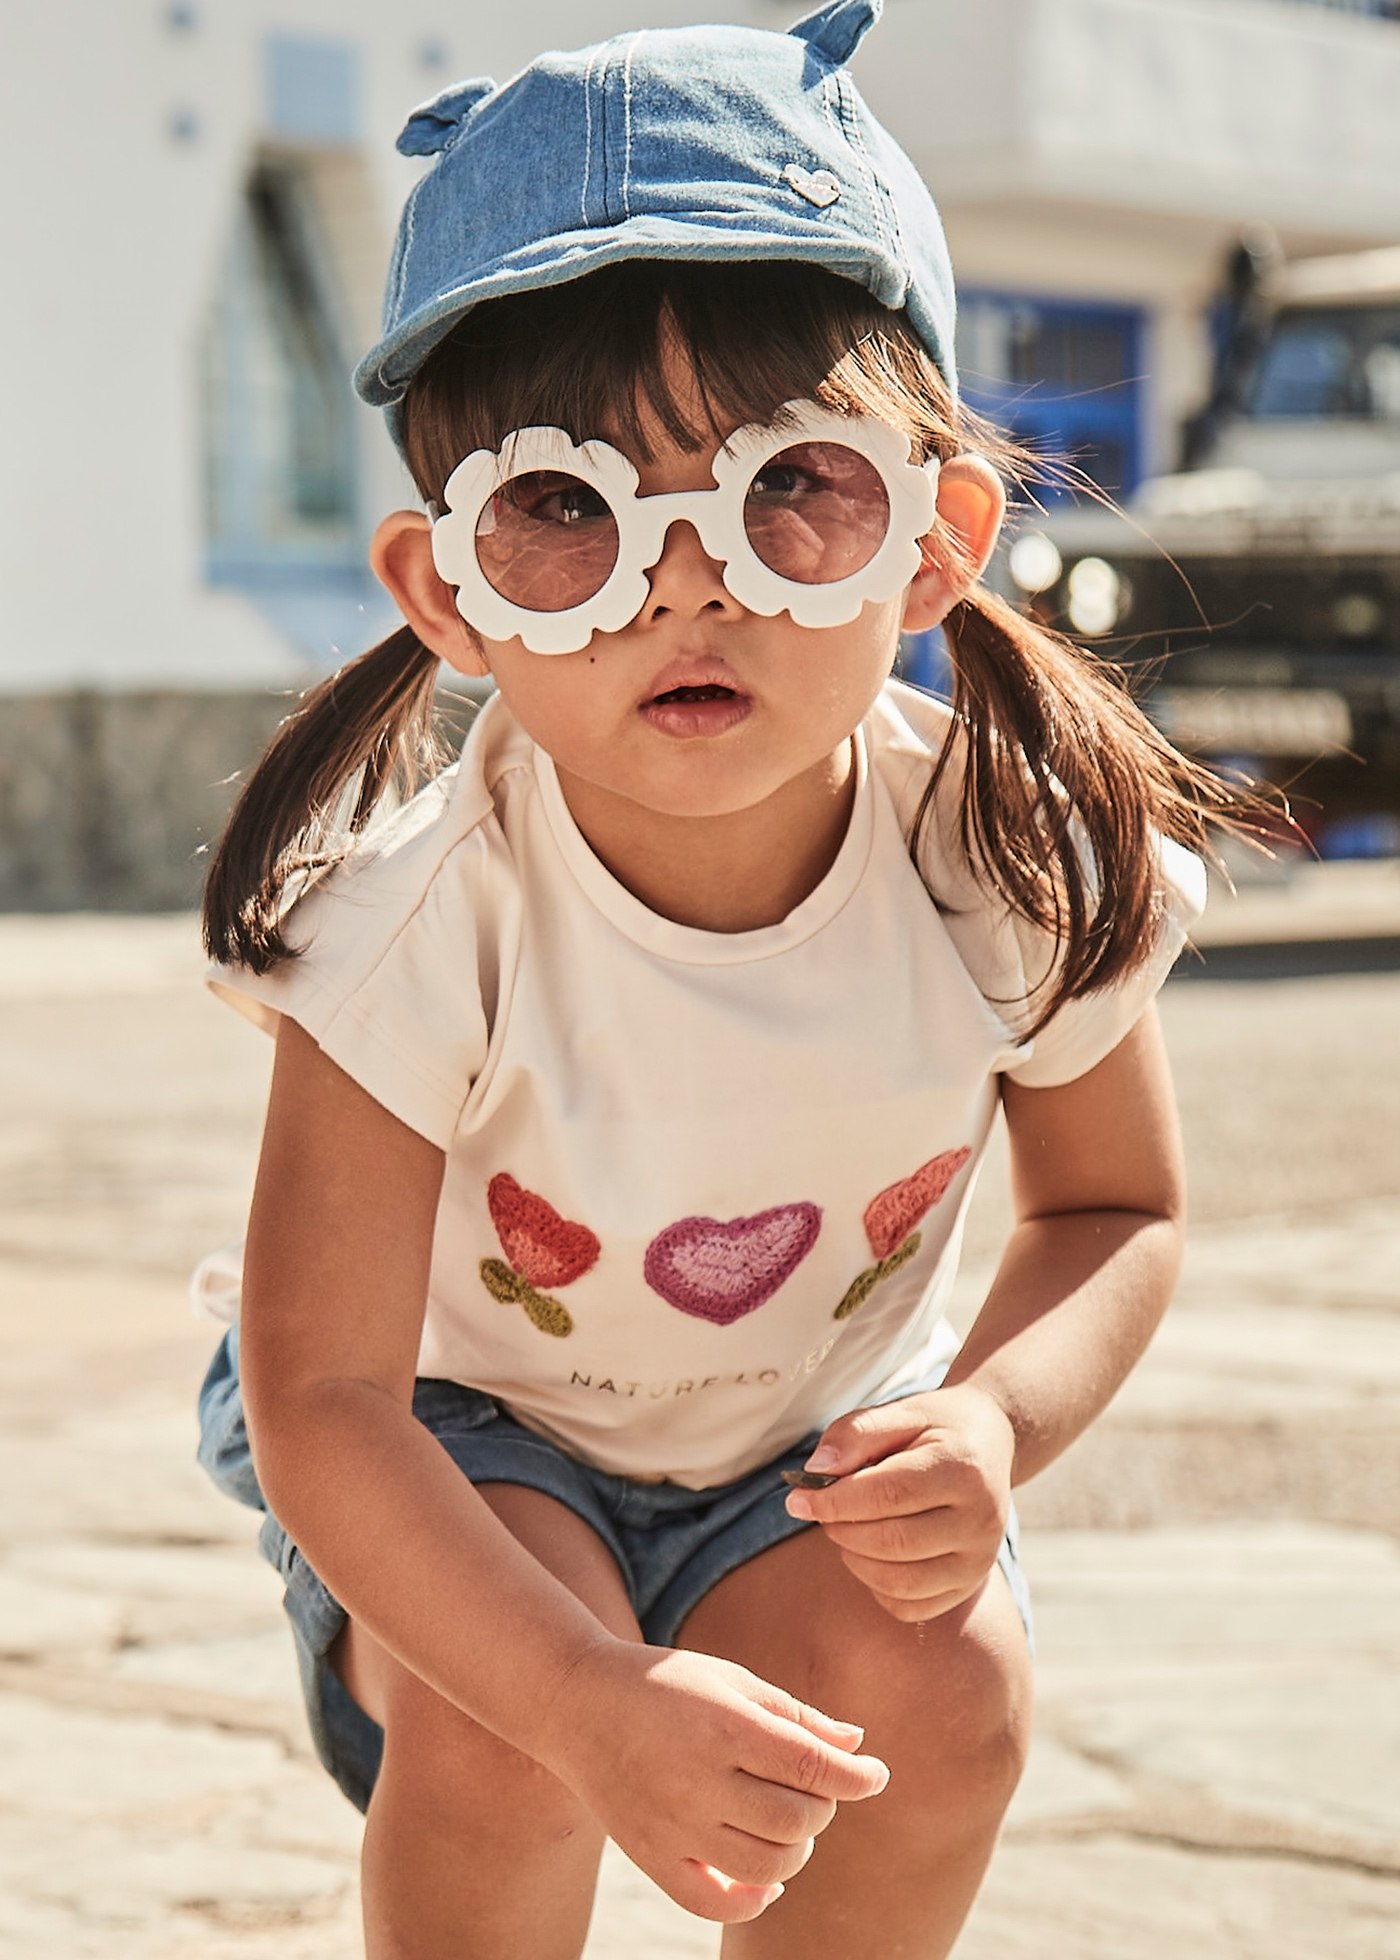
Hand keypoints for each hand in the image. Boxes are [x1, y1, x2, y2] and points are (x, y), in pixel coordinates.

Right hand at [532, 1639, 889, 1922]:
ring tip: (790, 1822)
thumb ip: (795, 1715)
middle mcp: (699, 1781)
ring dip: (797, 1849)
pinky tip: (767, 1879)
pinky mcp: (651, 1857)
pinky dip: (753, 1900)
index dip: (857, 1777)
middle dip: (823, 1807)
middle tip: (815, 1787)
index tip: (875, 1775)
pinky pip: (714, 1902)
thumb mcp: (732, 1680)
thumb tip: (857, 1747)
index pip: (811, 1767)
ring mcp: (673, 1825)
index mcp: (724, 1726)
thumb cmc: (666, 1684)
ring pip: (766, 1866)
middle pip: (796, 1820)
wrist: (578, 1703)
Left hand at [783, 1383, 1014, 1622]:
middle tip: (822, 1510)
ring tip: (846, 1528)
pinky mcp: (970, 1584)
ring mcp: (980, 1559)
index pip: (888, 1495)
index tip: (797, 1498)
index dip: (834, 1501)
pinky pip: (911, 1607)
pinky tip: (872, 1554)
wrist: (989, 1440)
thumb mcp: (900, 1411)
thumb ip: (856, 1434)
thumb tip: (816, 1472)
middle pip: (892, 1543)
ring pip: (900, 1583)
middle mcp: (981, 1520)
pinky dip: (877, 1587)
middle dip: (842, 1529)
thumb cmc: (937, 1426)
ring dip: (854, 1559)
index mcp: (964, 1468)